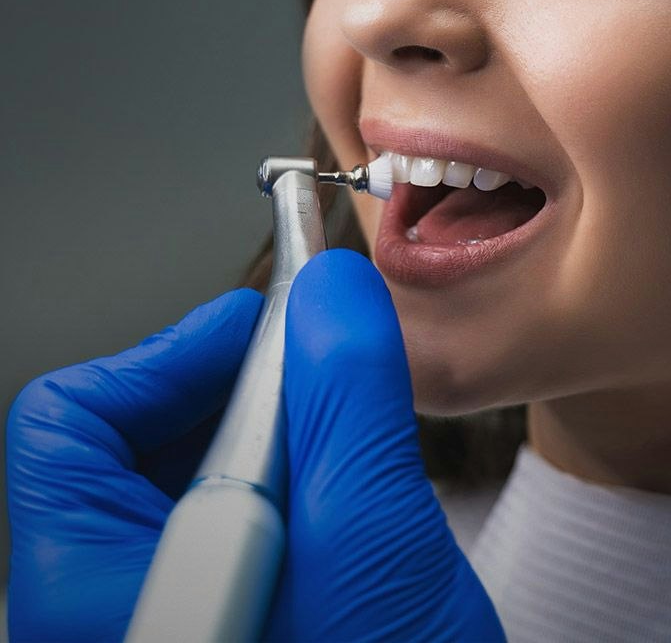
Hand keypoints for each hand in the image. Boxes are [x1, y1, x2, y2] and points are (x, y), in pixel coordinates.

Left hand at [6, 250, 504, 641]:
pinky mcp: (217, 624)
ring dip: (271, 436)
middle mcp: (108, 622)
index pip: (68, 430)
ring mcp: (164, 626)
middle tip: (322, 391)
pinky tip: (344, 507)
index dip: (168, 356)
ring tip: (344, 461)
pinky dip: (289, 481)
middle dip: (235, 394)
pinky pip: (230, 520)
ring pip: (184, 477)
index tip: (267, 338)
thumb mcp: (374, 563)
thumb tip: (332, 289)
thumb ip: (347, 410)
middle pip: (125, 443)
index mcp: (96, 614)